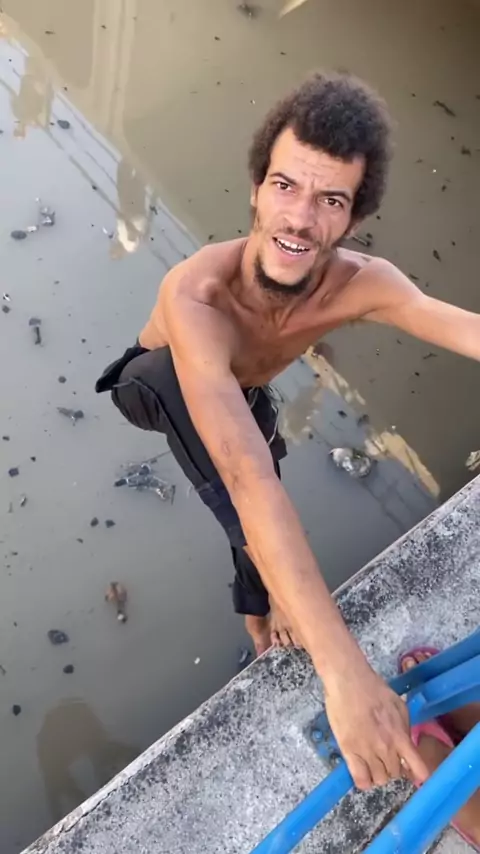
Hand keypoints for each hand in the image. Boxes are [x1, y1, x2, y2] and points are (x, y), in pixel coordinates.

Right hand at [324, 664, 428, 788]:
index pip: (418, 768)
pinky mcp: (349, 751)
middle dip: (392, 767)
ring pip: (379, 780)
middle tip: (385, 757)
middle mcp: (386, 748)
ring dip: (377, 773)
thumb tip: (407, 747)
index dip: (420, 776)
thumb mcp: (399, 706)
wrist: (348, 681)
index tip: (418, 777)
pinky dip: (363, 781)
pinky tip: (362, 771)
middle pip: (395, 774)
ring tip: (372, 761)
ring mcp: (367, 751)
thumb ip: (405, 729)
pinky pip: (360, 780)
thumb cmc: (374, 689)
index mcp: (400, 736)